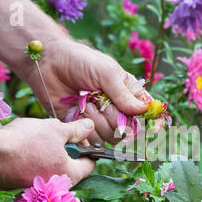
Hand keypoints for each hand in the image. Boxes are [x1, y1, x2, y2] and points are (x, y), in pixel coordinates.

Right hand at [0, 117, 94, 189]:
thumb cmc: (26, 142)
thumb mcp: (56, 129)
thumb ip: (76, 130)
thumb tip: (91, 126)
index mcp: (69, 175)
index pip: (89, 165)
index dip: (87, 148)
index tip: (78, 136)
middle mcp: (54, 189)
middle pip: (68, 167)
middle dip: (64, 150)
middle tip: (54, 135)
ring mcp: (34, 190)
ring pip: (47, 169)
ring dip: (46, 155)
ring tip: (35, 140)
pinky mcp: (16, 188)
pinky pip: (29, 174)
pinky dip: (28, 162)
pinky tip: (19, 149)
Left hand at [24, 39, 163, 144]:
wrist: (49, 64)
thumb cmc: (80, 61)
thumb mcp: (106, 72)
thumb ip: (123, 94)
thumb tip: (142, 111)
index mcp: (129, 94)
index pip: (148, 114)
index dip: (152, 124)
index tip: (151, 129)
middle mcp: (118, 110)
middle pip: (129, 130)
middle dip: (116, 119)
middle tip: (101, 102)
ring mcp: (101, 120)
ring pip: (111, 137)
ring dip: (97, 121)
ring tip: (85, 103)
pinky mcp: (84, 128)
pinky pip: (93, 140)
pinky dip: (86, 128)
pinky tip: (78, 111)